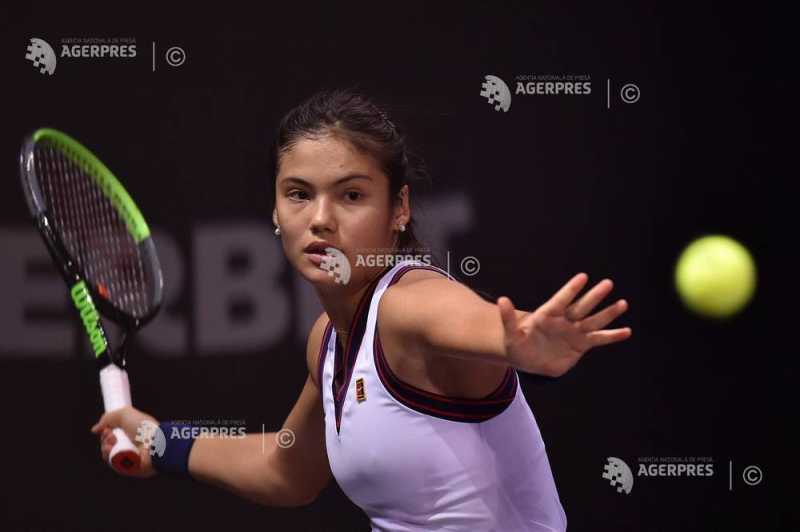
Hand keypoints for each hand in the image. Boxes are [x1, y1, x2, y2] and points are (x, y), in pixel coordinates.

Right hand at [90, 406, 159, 477]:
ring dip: (106, 448)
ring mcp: (130, 458)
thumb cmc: (143, 427)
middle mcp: (130, 445)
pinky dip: (109, 457)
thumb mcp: (125, 414)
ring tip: (112, 443)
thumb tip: (95, 429)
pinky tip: (111, 451)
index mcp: (131, 433)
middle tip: (110, 435)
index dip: (106, 433)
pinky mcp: (129, 469)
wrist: (155, 443)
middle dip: (105, 439)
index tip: (107, 429)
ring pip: (108, 455)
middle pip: (108, 445)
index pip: (112, 436)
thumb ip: (108, 418)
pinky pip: (113, 464)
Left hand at [497, 273, 631, 376]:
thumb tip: (502, 300)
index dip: (571, 289)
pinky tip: (626, 331)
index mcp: (547, 315)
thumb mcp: (510, 334)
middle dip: (594, 296)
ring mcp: (574, 332)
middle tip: (608, 283)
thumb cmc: (517, 344)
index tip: (583, 277)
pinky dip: (612, 336)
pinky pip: (599, 339)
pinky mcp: (581, 345)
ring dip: (608, 313)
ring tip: (623, 303)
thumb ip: (508, 318)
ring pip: (593, 321)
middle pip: (581, 307)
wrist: (528, 358)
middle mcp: (564, 320)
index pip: (561, 300)